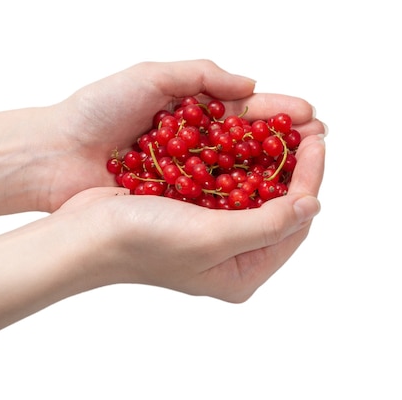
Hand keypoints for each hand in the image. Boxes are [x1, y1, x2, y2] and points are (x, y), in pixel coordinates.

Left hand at [39, 59, 325, 211]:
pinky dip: (243, 202)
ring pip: (240, 175)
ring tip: (305, 173)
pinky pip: (217, 203)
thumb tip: (251, 87)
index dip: (279, 113)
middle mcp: (197, 145)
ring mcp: (188, 176)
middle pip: (252, 144)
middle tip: (318, 146)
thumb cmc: (96, 110)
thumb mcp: (149, 77)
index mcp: (193, 110)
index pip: (247, 111)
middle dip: (285, 144)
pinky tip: (269, 202)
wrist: (53, 155)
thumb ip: (200, 75)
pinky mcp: (176, 203)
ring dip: (273, 175)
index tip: (309, 118)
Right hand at [49, 132, 324, 301]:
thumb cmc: (144, 240)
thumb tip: (313, 206)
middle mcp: (232, 257)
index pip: (295, 222)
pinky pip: (230, 183)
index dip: (310, 179)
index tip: (318, 140)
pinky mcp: (194, 213)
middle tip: (309, 129)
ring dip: (271, 159)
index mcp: (243, 273)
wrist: (84, 233)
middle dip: (295, 168)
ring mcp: (213, 235)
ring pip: (257, 192)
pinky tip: (249, 136)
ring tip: (286, 127)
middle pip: (280, 207)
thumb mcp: (213, 238)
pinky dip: (242, 160)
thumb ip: (269, 225)